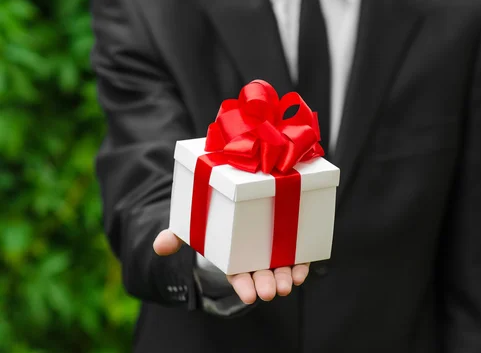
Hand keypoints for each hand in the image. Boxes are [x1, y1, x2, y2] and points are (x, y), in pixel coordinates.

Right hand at [153, 230, 309, 304]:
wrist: (238, 205)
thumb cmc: (215, 223)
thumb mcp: (194, 228)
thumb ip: (177, 236)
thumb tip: (159, 246)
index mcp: (234, 260)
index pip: (238, 277)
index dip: (244, 286)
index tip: (249, 295)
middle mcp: (255, 260)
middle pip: (261, 275)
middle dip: (266, 285)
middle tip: (270, 292)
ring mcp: (274, 254)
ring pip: (281, 270)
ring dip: (286, 278)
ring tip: (288, 285)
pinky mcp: (290, 244)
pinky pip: (297, 257)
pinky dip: (301, 266)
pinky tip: (302, 271)